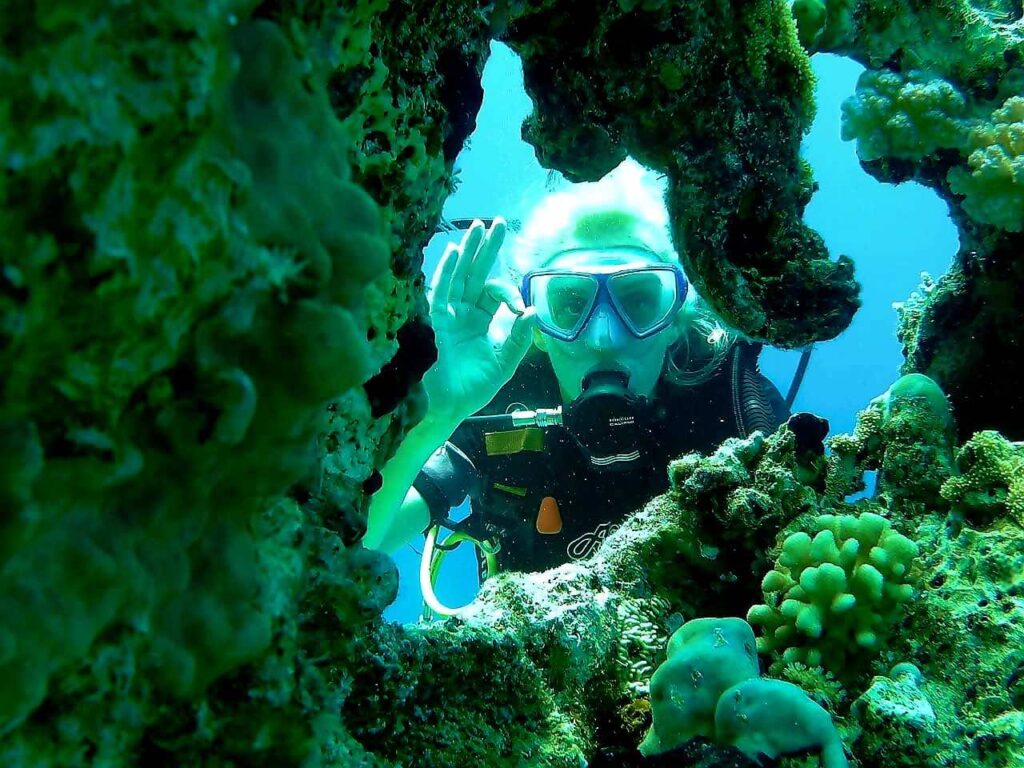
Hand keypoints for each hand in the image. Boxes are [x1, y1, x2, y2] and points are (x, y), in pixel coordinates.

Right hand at [423, 218, 536, 424]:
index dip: (507, 292)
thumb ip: (519, 338)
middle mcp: (465, 313)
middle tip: (496, 222)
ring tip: (477, 227)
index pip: (494, 292)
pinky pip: (442, 294)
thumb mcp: (505, 362)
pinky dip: (447, 274)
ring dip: (468, 252)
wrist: (451, 406)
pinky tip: (456, 253)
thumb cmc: (475, 387)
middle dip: (487, 249)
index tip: (517, 308)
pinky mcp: (438, 324)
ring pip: (459, 277)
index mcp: (481, 320)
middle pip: (476, 274)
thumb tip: (531, 310)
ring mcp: (450, 316)